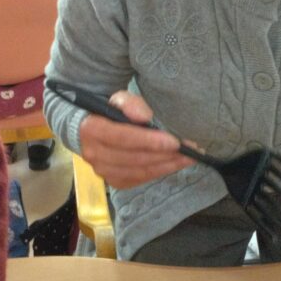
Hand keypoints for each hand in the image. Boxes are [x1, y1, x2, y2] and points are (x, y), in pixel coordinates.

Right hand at [79, 90, 194, 188]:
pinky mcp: (114, 181)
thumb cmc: (109, 112)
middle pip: (134, 158)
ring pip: (139, 172)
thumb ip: (130, 103)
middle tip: (189, 151)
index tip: (174, 142)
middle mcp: (93, 154)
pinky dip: (159, 172)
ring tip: (187, 158)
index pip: (123, 138)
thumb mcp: (118, 99)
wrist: (92, 130)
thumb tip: (145, 117)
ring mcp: (103, 171)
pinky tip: (174, 164)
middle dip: (164, 155)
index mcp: (91, 130)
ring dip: (166, 166)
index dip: (149, 141)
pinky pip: (140, 180)